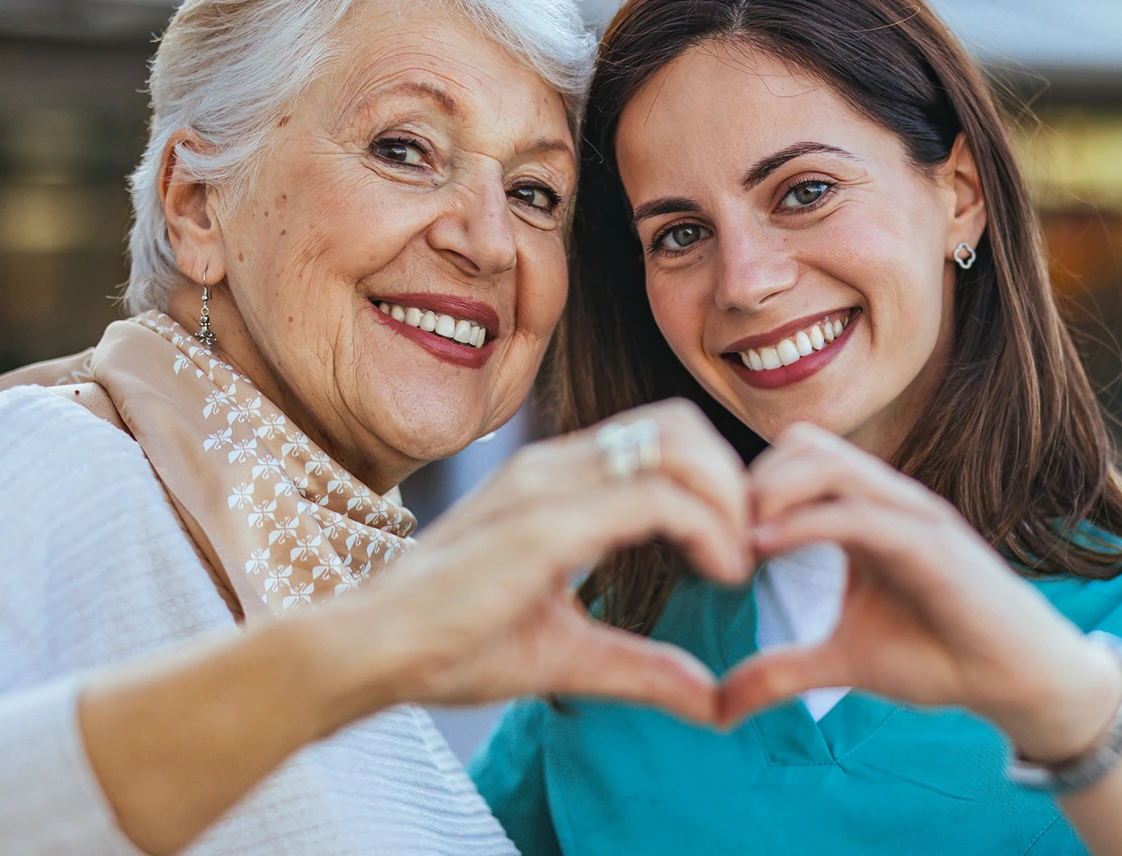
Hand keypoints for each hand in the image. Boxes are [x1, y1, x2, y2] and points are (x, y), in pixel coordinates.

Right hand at [337, 398, 753, 724]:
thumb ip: (641, 667)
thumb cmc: (452, 645)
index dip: (716, 483)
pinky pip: (653, 496)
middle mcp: (554, 467)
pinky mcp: (545, 522)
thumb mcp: (569, 653)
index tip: (736, 549)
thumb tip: (712, 699)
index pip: (660, 438)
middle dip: (732, 478)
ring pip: (675, 444)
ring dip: (729, 498)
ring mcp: (548, 486)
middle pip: (678, 423)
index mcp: (556, 482)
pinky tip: (719, 573)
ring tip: (736, 562)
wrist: (372, 652)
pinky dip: (707, 527)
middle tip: (748, 547)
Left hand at [716, 423, 1121, 760]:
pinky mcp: (931, 543)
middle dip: (747, 480)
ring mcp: (910, 514)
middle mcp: (886, 500)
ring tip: (734, 541)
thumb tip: (719, 707)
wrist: (1016, 680)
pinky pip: (857, 513)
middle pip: (802, 443)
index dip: (743, 488)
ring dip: (768, 491)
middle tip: (714, 536)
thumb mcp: (842, 661)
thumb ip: (782, 671)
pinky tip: (762, 550)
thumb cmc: (938, 657)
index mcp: (863, 513)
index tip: (707, 537)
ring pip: (826, 462)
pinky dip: (803, 523)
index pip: (794, 460)